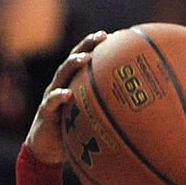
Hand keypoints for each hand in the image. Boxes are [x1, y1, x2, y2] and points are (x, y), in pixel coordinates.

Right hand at [24, 31, 106, 162]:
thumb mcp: (92, 120)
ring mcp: (52, 95)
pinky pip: (51, 102)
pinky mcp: (45, 111)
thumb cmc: (73, 133)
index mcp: (74, 83)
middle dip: (87, 45)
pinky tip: (67, 94)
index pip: (86, 59)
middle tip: (102, 36)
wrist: (46, 149)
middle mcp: (62, 84)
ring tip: (85, 58)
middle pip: (74, 59)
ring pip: (61, 75)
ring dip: (73, 64)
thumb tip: (140, 119)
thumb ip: (109, 114)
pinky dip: (58, 97)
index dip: (97, 46)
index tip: (115, 36)